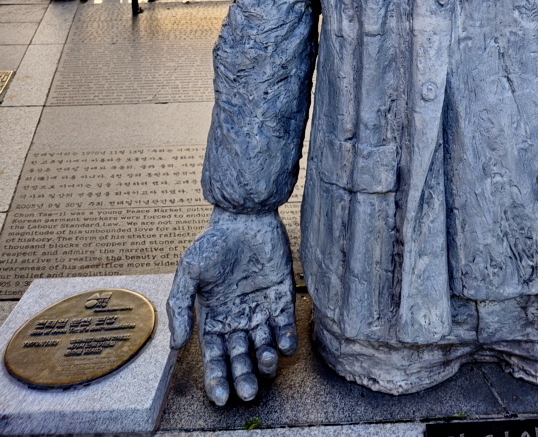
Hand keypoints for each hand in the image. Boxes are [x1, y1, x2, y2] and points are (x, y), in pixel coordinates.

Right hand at [167, 208, 296, 404]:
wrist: (244, 215)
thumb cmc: (213, 242)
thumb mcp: (189, 271)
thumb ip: (180, 306)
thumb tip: (176, 345)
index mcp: (212, 319)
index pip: (215, 358)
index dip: (217, 379)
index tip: (222, 398)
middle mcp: (237, 320)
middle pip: (240, 359)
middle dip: (244, 378)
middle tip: (248, 392)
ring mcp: (260, 310)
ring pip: (264, 347)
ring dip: (266, 361)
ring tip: (266, 362)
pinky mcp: (281, 298)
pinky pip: (285, 326)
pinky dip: (286, 340)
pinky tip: (284, 346)